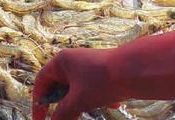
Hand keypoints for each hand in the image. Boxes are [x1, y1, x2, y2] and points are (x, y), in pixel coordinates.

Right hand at [31, 25, 174, 119]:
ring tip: (89, 112)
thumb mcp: (79, 101)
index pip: (41, 82)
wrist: (135, 71)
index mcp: (61, 62)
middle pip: (59, 86)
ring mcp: (89, 66)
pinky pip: (93, 88)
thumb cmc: (102, 81)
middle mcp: (72, 61)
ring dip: (81, 104)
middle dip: (63, 105)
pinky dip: (97, 99)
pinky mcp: (103, 72)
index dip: (39, 102)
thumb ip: (62, 114)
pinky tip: (112, 104)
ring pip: (77, 89)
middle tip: (64, 118)